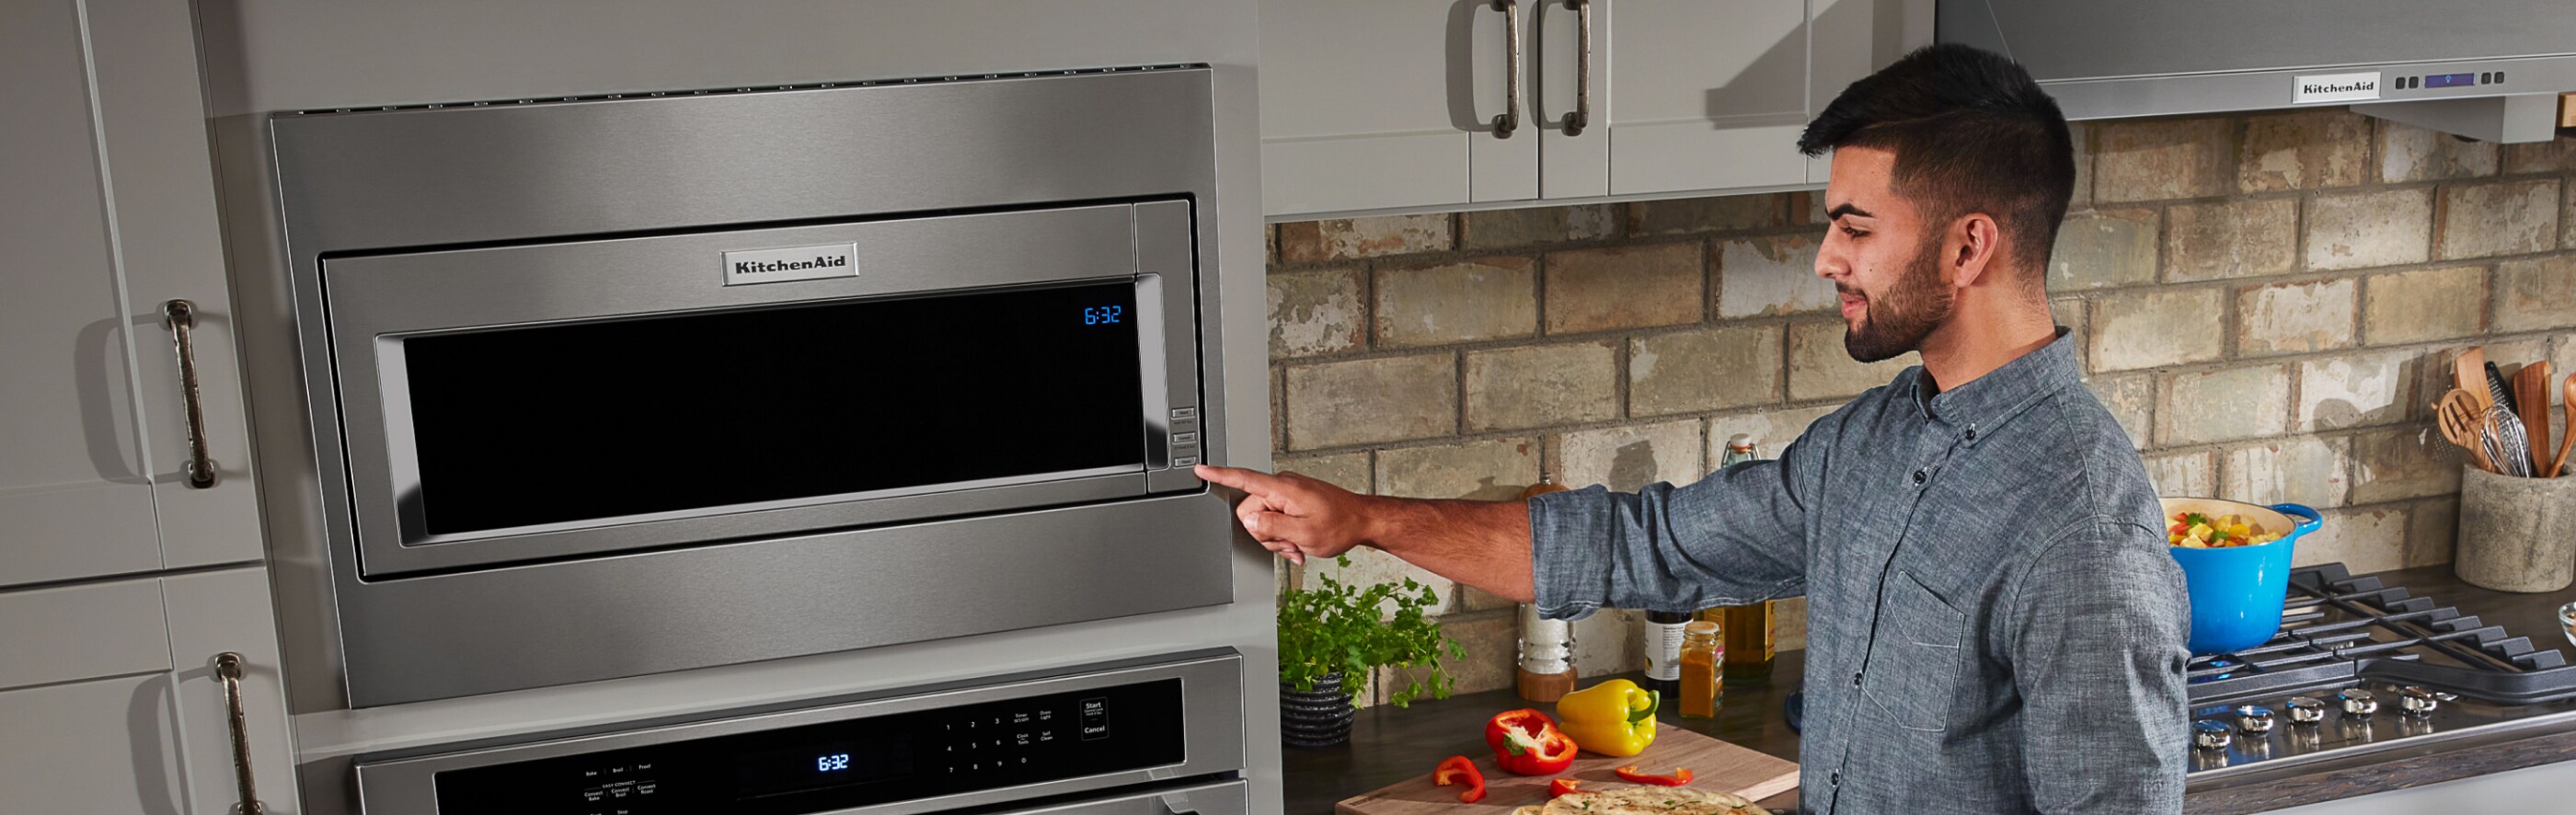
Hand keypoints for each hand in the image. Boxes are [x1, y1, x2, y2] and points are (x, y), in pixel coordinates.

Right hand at [1194, 464, 1375, 564]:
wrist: (1363, 521)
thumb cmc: (1340, 525)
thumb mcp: (1304, 533)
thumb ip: (1272, 527)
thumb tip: (1250, 520)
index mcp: (1283, 489)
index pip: (1244, 479)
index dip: (1220, 475)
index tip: (1200, 469)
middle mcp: (1283, 486)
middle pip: (1251, 512)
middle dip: (1266, 534)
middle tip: (1289, 544)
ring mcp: (1288, 493)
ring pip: (1263, 520)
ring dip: (1277, 538)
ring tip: (1298, 544)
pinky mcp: (1293, 500)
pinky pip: (1276, 519)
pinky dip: (1285, 535)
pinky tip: (1299, 545)